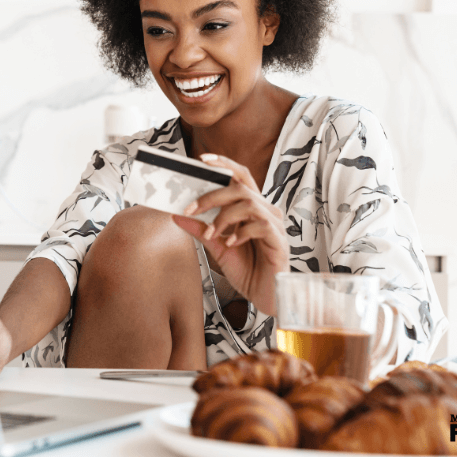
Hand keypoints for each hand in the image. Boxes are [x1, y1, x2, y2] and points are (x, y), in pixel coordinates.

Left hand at [172, 154, 288, 315]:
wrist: (264, 296)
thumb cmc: (247, 269)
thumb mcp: (217, 247)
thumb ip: (200, 230)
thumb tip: (177, 215)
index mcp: (252, 207)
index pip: (240, 176)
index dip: (224, 163)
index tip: (202, 160)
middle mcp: (265, 211)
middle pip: (240, 187)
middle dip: (212, 195)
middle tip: (191, 209)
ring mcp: (274, 224)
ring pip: (248, 203)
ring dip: (223, 217)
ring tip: (212, 234)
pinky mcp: (279, 240)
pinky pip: (260, 225)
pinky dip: (240, 232)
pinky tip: (231, 243)